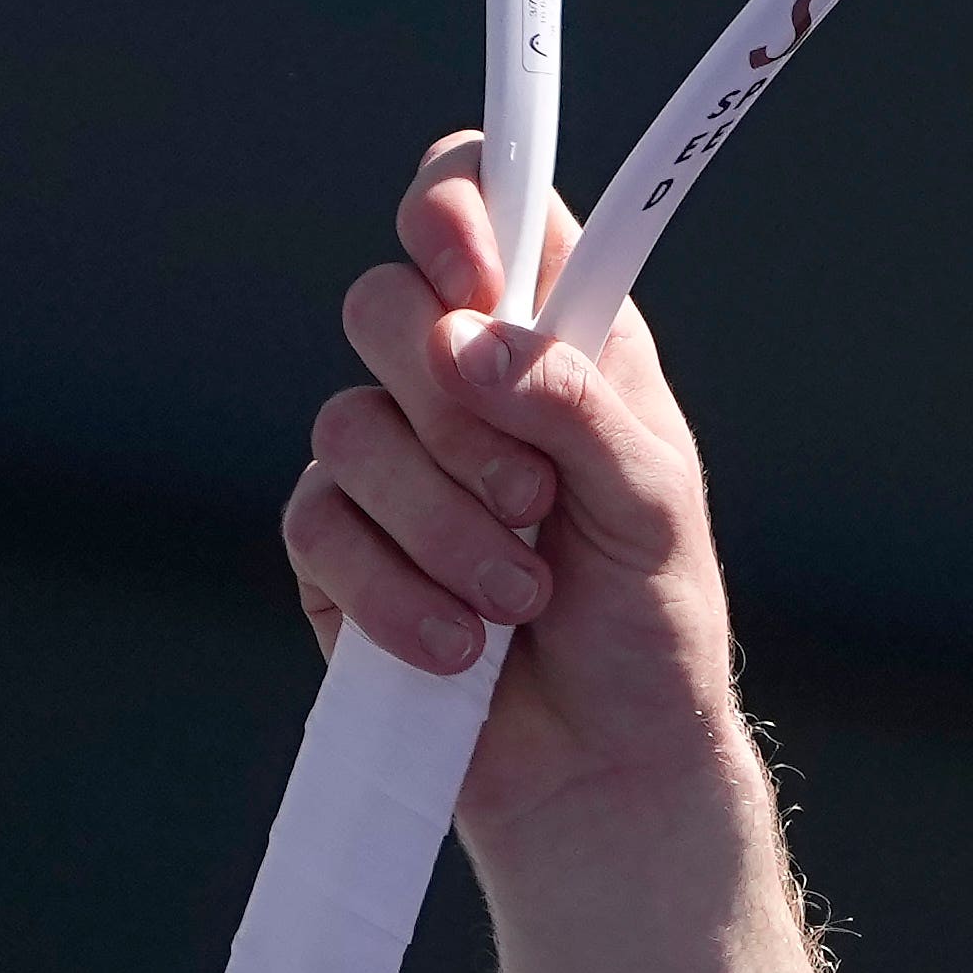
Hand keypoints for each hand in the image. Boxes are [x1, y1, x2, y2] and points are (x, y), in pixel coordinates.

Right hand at [277, 137, 747, 853]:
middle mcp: (461, 385)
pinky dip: (398, 594)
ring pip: (346, 425)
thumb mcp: (653, 507)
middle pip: (381, 301)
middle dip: (447, 401)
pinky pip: (319, 529)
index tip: (465, 257)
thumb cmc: (650, 623)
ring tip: (523, 600)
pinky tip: (463, 647)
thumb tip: (478, 339)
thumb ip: (580, 409)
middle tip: (533, 495)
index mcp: (554, 341)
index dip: (455, 205)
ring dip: (444, 525)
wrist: (605, 767)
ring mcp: (387, 465)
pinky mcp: (336, 550)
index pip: (480, 212)